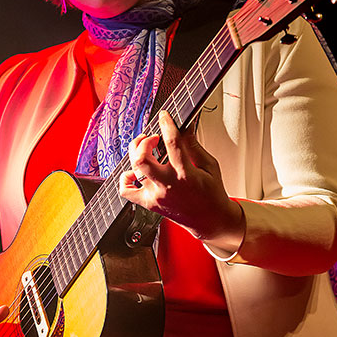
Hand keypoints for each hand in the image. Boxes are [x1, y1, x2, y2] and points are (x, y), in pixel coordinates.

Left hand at [119, 110, 244, 250]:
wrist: (210, 220)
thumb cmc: (211, 194)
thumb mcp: (209, 165)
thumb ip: (193, 146)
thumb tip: (184, 127)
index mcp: (186, 174)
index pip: (172, 143)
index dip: (166, 125)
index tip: (164, 116)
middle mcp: (167, 186)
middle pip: (142, 159)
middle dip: (144, 141)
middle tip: (152, 138)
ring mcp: (156, 196)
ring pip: (133, 170)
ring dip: (136, 154)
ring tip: (145, 150)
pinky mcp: (149, 204)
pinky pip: (126, 191)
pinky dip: (125, 178)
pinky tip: (133, 172)